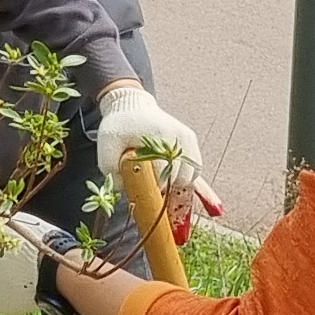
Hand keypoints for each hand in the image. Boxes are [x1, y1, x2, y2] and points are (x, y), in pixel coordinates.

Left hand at [94, 84, 216, 231]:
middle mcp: (178, 137)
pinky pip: (197, 169)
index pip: (164, 172)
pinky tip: (208, 205)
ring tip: (176, 210)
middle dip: (171, 194)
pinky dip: (196, 185)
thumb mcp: (107, 146)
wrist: (132, 105)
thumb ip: (112, 169)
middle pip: (182, 177)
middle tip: (162, 209)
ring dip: (182, 191)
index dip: (158, 189)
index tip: (151, 200)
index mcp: (159, 136)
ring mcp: (187, 139)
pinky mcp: (191, 141)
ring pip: (192, 175)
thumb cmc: (118, 126)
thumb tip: (127, 192)